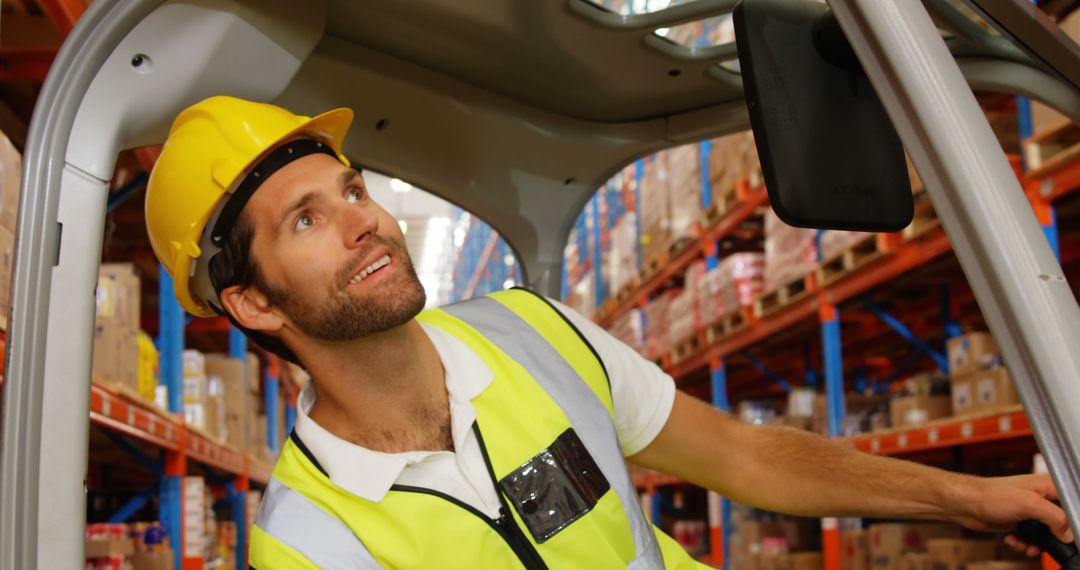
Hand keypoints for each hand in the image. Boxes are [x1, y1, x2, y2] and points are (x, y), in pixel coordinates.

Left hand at [948, 474, 1073, 556]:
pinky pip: (1029, 538)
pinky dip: (1023, 543)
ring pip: (1044, 534)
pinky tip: (1012, 539)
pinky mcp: (1019, 522)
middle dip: (1051, 537)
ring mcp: (1029, 511)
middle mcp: (1040, 498)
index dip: (1071, 520)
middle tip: (1044, 542)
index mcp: (1047, 486)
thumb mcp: (1028, 504)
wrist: (964, 504)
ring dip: (1035, 543)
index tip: (1066, 533)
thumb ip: (1054, 517)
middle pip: (1060, 523)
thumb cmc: (990, 494)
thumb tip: (1067, 533)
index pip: (1071, 502)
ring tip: (1025, 544)